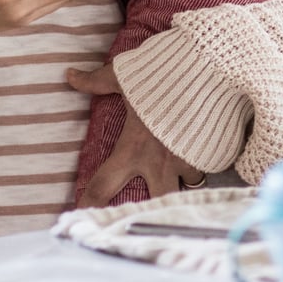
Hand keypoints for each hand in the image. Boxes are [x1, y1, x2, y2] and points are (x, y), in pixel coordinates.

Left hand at [70, 69, 205, 205]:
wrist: (208, 66)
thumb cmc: (160, 73)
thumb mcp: (124, 75)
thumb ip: (96, 81)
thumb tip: (70, 74)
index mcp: (133, 148)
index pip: (103, 185)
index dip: (88, 203)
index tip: (81, 215)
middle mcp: (161, 162)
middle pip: (155, 203)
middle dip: (151, 211)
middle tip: (147, 212)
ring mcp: (189, 158)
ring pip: (189, 185)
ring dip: (186, 182)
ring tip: (184, 179)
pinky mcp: (212, 150)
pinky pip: (211, 167)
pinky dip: (208, 163)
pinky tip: (208, 158)